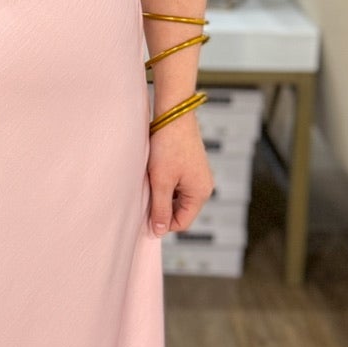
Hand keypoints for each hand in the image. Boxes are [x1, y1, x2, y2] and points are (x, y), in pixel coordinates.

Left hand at [146, 116, 213, 235]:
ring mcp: (198, 176)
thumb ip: (160, 209)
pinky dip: (165, 184)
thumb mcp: (161, 181)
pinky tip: (155, 174)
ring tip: (150, 182)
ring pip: (177, 198)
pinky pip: (178, 185)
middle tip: (145, 197)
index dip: (162, 224)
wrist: (173, 115)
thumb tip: (158, 231)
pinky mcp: (191, 167)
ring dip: (162, 195)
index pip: (182, 223)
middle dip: (162, 208)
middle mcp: (203, 186)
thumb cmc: (168, 146)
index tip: (144, 217)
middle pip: (181, 211)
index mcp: (200, 193)